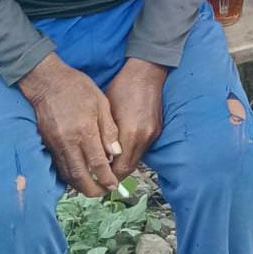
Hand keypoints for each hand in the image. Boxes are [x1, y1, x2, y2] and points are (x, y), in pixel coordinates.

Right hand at [18, 53, 120, 196]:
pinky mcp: (46, 142)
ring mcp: (55, 143)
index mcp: (85, 131)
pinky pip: (58, 165)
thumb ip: (109, 130)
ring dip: (79, 185)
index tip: (114, 185)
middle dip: (92, 190)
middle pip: (80, 176)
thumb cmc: (77, 88)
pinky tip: (77, 176)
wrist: (47, 80)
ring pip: (67, 174)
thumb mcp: (101, 103)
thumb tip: (116, 152)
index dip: (107, 178)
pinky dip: (68, 175)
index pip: (98, 164)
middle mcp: (68, 141)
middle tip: (102, 193)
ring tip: (92, 188)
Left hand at [104, 58, 167, 181]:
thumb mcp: (106, 112)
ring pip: (136, 160)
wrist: (146, 72)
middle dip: (115, 175)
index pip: (119, 168)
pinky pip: (142, 149)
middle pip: (129, 168)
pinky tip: (120, 150)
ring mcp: (152, 134)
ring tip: (108, 165)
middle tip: (100, 178)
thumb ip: (104, 136)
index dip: (107, 177)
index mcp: (130, 133)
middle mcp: (144, 137)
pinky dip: (131, 153)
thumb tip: (97, 156)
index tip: (96, 181)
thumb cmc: (122, 87)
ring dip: (123, 164)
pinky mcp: (156, 130)